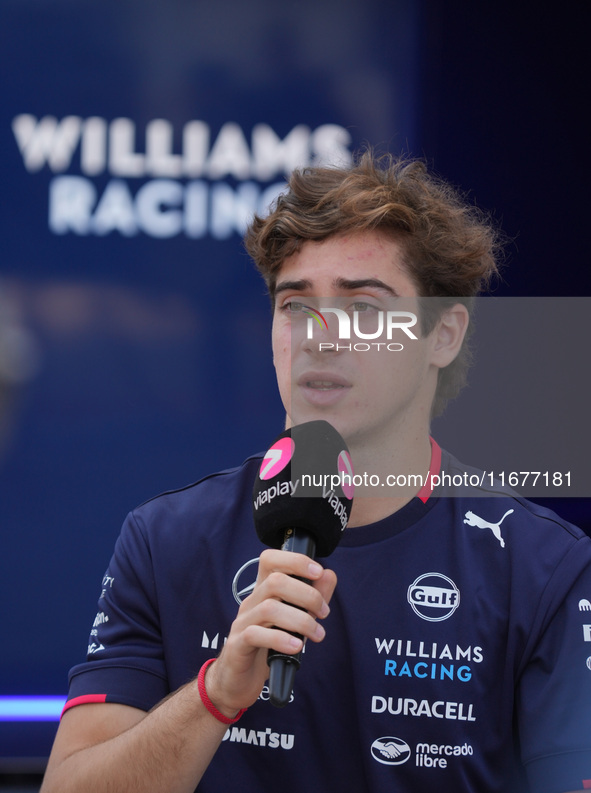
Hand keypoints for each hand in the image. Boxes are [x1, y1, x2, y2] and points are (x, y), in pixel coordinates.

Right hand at [204, 549, 336, 716]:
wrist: (238, 681)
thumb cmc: (269, 647)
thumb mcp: (296, 620)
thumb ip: (312, 597)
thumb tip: (328, 574)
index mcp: (263, 591)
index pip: (270, 559)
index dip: (295, 560)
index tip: (318, 572)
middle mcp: (251, 602)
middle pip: (275, 582)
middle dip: (307, 595)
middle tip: (323, 613)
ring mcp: (242, 622)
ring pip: (269, 608)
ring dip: (300, 620)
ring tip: (317, 634)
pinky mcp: (237, 645)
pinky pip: (256, 635)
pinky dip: (281, 639)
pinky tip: (296, 647)